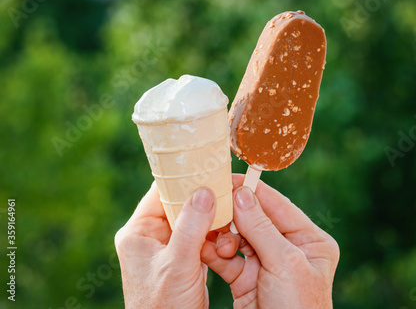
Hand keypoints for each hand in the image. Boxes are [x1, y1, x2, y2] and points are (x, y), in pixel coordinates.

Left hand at [114, 182, 221, 307]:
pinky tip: (228, 231)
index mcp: (138, 232)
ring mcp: (166, 248)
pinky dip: (213, 233)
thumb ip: (191, 227)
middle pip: (179, 204)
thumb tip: (204, 191)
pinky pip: (199, 237)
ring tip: (232, 209)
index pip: (161, 192)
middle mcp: (150, 237)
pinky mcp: (181, 259)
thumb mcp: (178, 265)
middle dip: (203, 197)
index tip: (208, 165)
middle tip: (227, 186)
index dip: (183, 177)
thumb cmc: (163, 307)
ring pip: (192, 220)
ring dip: (211, 217)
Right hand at [202, 174, 339, 308]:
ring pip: (238, 238)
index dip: (254, 191)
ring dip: (222, 235)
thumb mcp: (285, 265)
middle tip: (211, 203)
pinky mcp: (247, 281)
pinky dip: (215, 254)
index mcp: (309, 242)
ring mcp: (267, 265)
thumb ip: (262, 228)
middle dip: (233, 215)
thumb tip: (243, 194)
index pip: (279, 207)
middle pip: (256, 220)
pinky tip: (204, 248)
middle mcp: (289, 250)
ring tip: (210, 234)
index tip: (230, 177)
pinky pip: (228, 260)